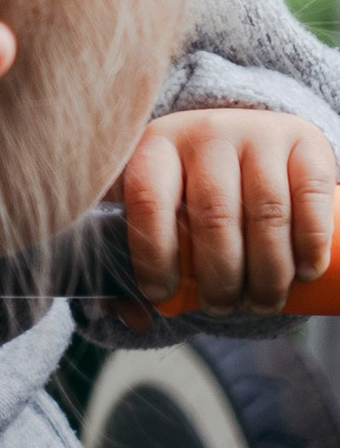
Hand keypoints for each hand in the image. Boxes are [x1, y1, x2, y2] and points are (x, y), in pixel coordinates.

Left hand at [121, 107, 338, 313]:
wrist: (249, 143)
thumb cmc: (196, 189)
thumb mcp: (160, 206)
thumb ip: (136, 258)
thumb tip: (136, 317)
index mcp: (158, 145)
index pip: (148, 198)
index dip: (153, 254)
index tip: (162, 295)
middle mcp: (207, 131)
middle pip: (214, 215)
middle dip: (220, 279)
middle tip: (223, 307)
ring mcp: (258, 133)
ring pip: (267, 213)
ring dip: (268, 274)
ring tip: (262, 302)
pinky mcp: (304, 142)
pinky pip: (311, 196)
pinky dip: (311, 243)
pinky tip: (305, 272)